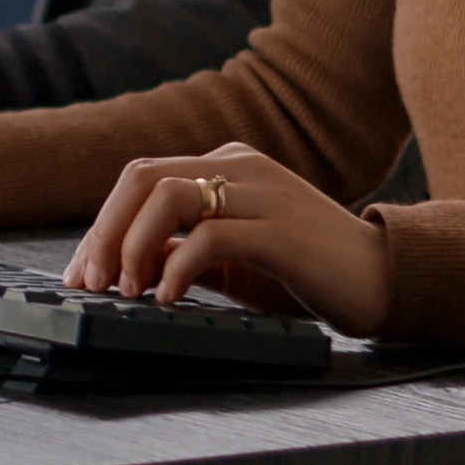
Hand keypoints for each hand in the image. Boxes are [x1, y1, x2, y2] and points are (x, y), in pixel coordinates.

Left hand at [62, 145, 393, 335]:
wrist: (383, 279)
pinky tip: (169, 298)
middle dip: (104, 232)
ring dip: (133, 246)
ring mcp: (261, 193)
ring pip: (167, 196)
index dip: (101, 224)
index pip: (141, 177)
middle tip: (93, 283)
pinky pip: (209, 237)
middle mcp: (239, 167)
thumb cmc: (305, 272)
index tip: (81, 272)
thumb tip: (126, 263)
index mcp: (227, 166)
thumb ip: (184, 251)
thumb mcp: (233, 260)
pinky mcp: (280, 230)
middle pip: (142, 178)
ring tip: (130, 291)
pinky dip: (177, 268)